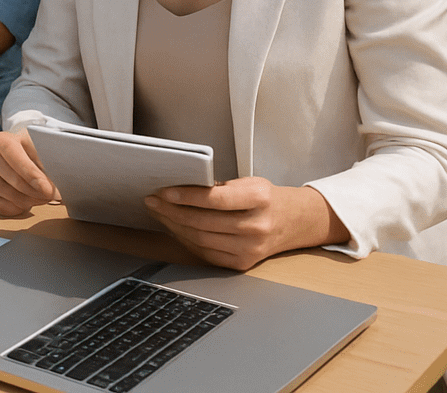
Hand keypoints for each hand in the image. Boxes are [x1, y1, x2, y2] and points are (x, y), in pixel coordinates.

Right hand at [0, 128, 60, 215]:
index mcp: (0, 141)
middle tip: (55, 194)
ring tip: (44, 195)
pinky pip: (4, 208)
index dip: (33, 176)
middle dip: (39, 192)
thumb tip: (54, 182)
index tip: (48, 188)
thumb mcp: (40, 145)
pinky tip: (28, 199)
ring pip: (12, 197)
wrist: (20, 150)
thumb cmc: (31, 147)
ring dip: (33, 200)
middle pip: (16, 182)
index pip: (16, 160)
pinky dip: (20, 207)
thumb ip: (47, 160)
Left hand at [143, 177, 340, 270]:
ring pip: (200, 239)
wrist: (294, 222)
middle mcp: (257, 226)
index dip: (186, 196)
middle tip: (152, 201)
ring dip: (174, 226)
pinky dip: (186, 240)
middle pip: (203, 222)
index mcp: (259, 199)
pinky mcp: (243, 263)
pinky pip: (205, 252)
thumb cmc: (266, 199)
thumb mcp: (248, 182)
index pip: (216, 199)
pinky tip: (174, 228)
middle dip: (171, 211)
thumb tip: (180, 185)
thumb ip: (217, 185)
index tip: (164, 191)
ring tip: (159, 213)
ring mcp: (250, 249)